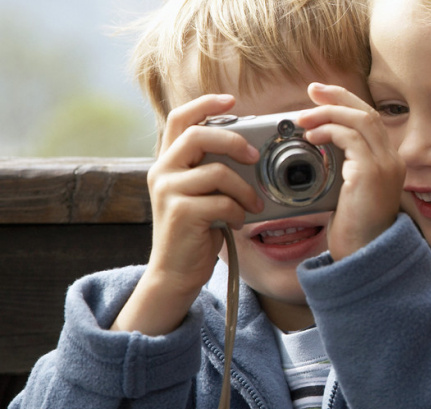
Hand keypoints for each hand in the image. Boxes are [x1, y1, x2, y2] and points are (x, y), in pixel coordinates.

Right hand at [111, 94, 263, 334]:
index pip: (179, 118)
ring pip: (217, 172)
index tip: (231, 100)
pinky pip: (223, 202)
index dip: (205, 104)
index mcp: (168, 162)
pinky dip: (238, 212)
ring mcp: (168, 192)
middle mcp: (162, 171)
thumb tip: (251, 151)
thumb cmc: (197, 232)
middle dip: (234, 141)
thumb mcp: (202, 194)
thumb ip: (214, 170)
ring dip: (244, 189)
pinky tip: (236, 224)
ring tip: (252, 205)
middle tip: (255, 157)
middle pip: (199, 136)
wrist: (176, 273)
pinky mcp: (180, 213)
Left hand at [296, 83, 404, 260]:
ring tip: (303, 119)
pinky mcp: (372, 173)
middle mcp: (392, 161)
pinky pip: (351, 138)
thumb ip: (342, 167)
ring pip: (360, 120)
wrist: (363, 254)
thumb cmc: (354, 229)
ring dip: (328, 114)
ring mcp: (385, 166)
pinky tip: (313, 138)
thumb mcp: (348, 191)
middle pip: (367, 113)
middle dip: (337, 97)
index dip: (346, 102)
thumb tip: (316, 146)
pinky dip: (329, 132)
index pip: (370, 120)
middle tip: (311, 91)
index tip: (321, 95)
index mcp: (388, 163)